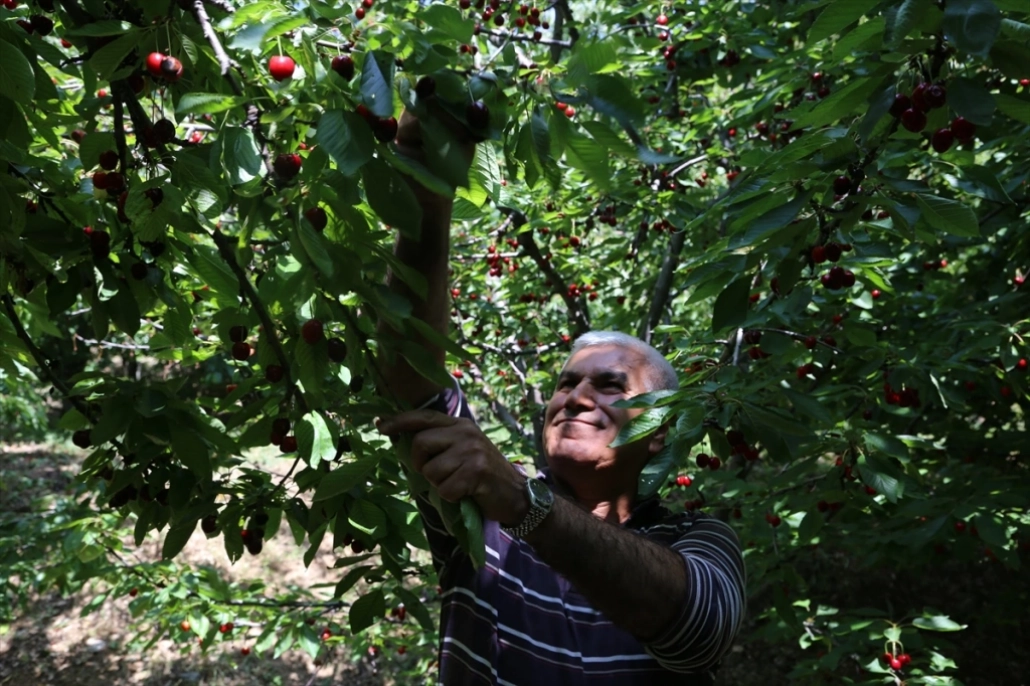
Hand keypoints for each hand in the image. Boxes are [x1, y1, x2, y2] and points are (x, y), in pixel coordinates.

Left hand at [377, 410, 527, 525]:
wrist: (516, 496)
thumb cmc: (484, 476)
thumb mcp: (465, 450)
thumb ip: (442, 443)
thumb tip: (403, 442)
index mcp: (461, 425)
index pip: (424, 417)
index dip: (399, 420)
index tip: (379, 424)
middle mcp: (466, 432)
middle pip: (420, 444)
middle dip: (420, 464)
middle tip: (436, 475)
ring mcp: (472, 451)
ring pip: (430, 471)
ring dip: (439, 485)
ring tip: (458, 485)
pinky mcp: (476, 471)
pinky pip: (444, 489)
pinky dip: (451, 498)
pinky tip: (466, 494)